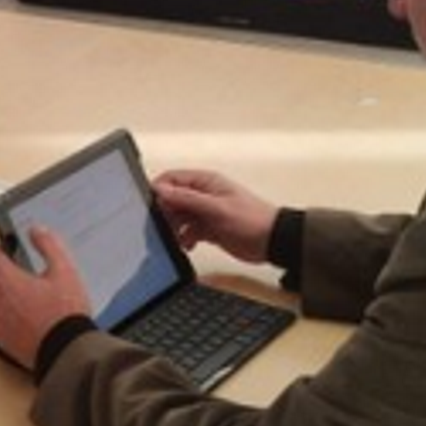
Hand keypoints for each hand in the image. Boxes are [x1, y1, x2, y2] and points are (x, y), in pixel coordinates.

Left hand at [0, 227, 89, 372]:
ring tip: (37, 301)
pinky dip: (12, 317)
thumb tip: (37, 231)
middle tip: (34, 278)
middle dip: (11, 274)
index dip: (3, 248)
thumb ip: (49, 245)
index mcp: (6, 279)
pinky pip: (1, 321)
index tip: (13, 249)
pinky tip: (32, 319)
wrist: (65, 352)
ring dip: (11, 297)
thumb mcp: (64, 271)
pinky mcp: (1, 339)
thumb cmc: (64, 315)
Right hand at [153, 169, 276, 263]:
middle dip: (166, 214)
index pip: (172, 179)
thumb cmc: (251, 220)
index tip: (152, 206)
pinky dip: (185, 239)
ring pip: (179, 218)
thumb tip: (161, 189)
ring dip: (174, 229)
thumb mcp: (216, 208)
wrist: (272, 242)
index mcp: (205, 182)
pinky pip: (188, 232)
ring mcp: (205, 213)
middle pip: (172, 200)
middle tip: (165, 227)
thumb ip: (187, 198)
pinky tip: (188, 246)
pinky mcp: (208, 229)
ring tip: (178, 239)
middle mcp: (203, 195)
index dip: (160, 191)